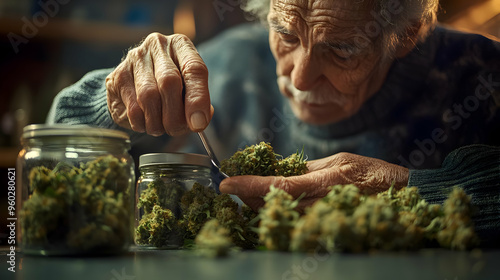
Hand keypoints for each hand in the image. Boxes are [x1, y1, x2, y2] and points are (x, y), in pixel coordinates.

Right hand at [105, 33, 212, 135]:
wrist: (137, 83)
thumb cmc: (171, 87)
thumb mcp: (189, 90)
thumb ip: (199, 103)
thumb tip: (199, 121)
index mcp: (181, 45)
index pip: (194, 68)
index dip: (198, 99)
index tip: (198, 123)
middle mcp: (157, 45)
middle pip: (169, 82)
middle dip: (175, 114)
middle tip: (177, 129)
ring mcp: (135, 58)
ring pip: (148, 96)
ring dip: (157, 121)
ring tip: (161, 128)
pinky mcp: (117, 76)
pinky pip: (132, 107)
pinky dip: (142, 123)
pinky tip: (145, 123)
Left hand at [219, 152, 408, 211]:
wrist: (401, 195)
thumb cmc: (372, 173)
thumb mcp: (340, 160)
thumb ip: (310, 168)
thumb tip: (282, 169)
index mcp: (324, 181)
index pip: (277, 185)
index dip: (249, 185)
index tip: (226, 183)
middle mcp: (320, 202)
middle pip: (273, 204)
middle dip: (248, 196)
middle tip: (232, 186)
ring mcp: (323, 217)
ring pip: (280, 215)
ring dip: (259, 205)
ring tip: (247, 194)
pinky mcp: (325, 226)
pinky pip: (294, 223)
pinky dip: (278, 213)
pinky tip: (270, 206)